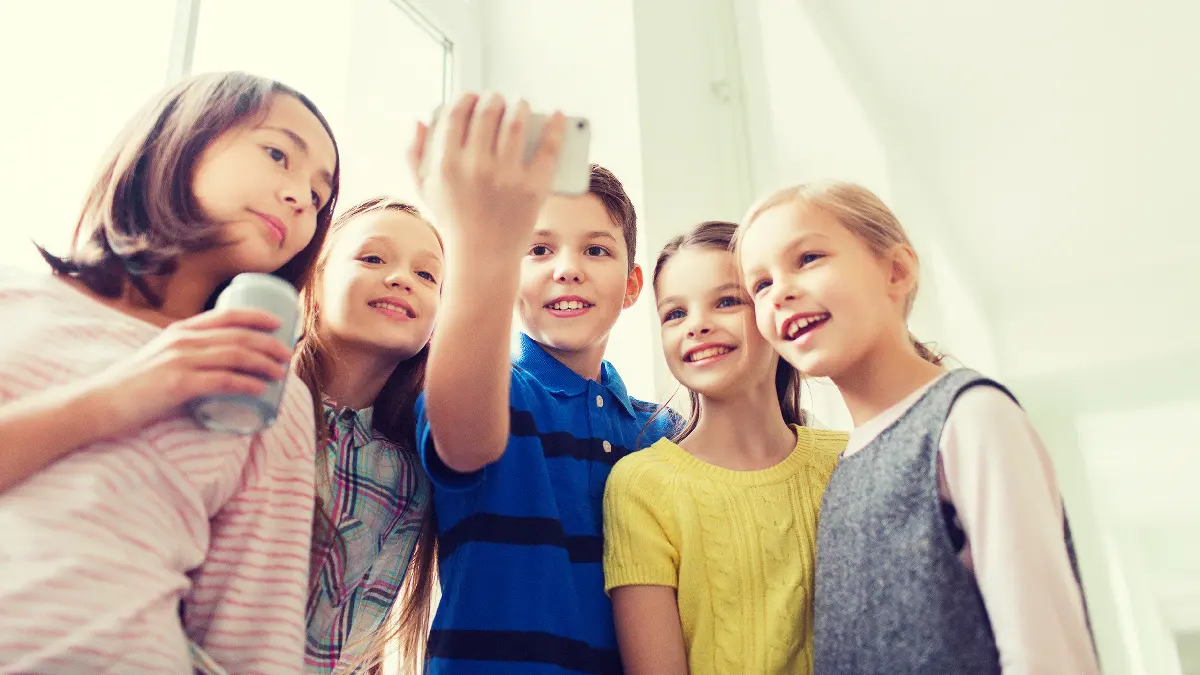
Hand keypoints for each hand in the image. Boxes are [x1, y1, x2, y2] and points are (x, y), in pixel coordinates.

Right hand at [81, 308, 294, 438]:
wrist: (100, 403)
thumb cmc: (135, 385)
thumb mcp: (163, 358)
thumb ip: (187, 355)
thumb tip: (220, 363)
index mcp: (181, 330)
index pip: (227, 315)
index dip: (258, 317)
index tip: (280, 323)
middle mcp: (183, 340)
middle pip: (239, 335)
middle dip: (270, 343)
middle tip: (288, 354)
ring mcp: (181, 361)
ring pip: (235, 356)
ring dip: (264, 364)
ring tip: (281, 373)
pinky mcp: (178, 384)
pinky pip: (222, 381)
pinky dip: (247, 384)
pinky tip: (261, 390)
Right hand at [407, 93, 565, 253]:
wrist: (482, 258)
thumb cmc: (455, 222)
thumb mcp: (426, 190)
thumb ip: (415, 155)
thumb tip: (419, 121)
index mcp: (446, 164)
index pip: (455, 114)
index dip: (465, 98)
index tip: (473, 96)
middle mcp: (475, 167)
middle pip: (487, 113)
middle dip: (494, 99)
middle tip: (499, 99)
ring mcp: (505, 177)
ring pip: (516, 123)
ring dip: (520, 106)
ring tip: (521, 105)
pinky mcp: (532, 187)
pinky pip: (548, 148)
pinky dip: (555, 127)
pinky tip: (558, 115)